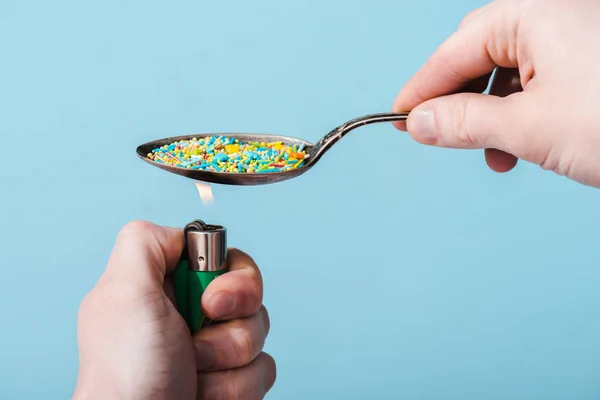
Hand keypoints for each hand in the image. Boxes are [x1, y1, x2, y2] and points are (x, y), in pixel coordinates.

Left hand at [73, 221, 275, 398]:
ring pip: (260, 333)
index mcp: (167, 287)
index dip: (230, 278)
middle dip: (231, 326)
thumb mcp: (123, 293)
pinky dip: (234, 390)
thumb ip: (145, 243)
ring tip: (192, 378)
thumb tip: (183, 234)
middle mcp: (191, 314)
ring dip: (228, 363)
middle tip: (196, 346)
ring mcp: (213, 349)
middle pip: (250, 294)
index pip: (224, 258)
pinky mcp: (231, 380)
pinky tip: (201, 395)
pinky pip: (263, 370)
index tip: (210, 302)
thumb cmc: (126, 376)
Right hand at [392, 0, 599, 187]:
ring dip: (491, 115)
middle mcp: (552, 13)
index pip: (453, 53)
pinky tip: (522, 145)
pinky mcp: (590, 58)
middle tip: (437, 133)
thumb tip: (419, 123)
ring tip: (495, 155)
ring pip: (508, 72)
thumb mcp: (529, 127)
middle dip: (458, 101)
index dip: (421, 90)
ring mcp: (575, 34)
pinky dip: (522, 111)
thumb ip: (465, 122)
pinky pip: (539, 78)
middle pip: (479, 57)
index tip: (400, 118)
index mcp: (532, 13)